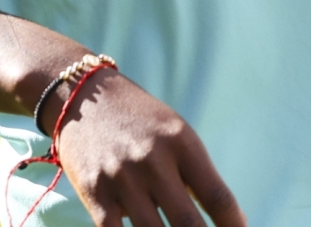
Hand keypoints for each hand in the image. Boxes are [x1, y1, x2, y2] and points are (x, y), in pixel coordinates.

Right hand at [49, 72, 244, 226]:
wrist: (83, 97)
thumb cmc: (140, 122)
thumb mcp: (175, 134)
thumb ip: (196, 175)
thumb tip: (228, 222)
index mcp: (181, 142)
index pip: (218, 197)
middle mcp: (153, 160)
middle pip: (189, 224)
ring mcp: (121, 178)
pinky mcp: (95, 192)